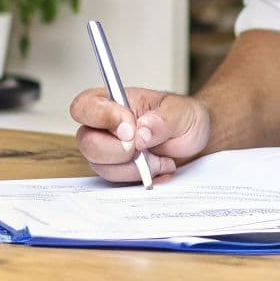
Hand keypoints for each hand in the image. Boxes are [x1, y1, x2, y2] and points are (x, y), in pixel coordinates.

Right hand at [70, 86, 211, 183]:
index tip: (130, 129)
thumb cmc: (184, 117)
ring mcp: (107, 149)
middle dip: (121, 150)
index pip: (85, 106)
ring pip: (101, 166)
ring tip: (160, 157)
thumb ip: (162, 120)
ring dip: (135, 166)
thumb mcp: (182, 113)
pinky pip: (117, 180)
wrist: (194, 139)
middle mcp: (104, 125)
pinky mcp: (115, 168)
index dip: (103, 118)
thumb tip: (141, 132)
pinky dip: (140, 176)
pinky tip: (158, 166)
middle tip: (145, 147)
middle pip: (87, 142)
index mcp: (115, 100)